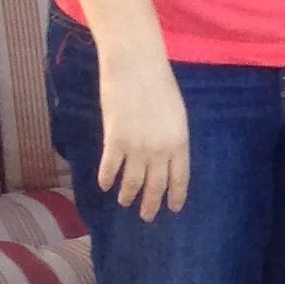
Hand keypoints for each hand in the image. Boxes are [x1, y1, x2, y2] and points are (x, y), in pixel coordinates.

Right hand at [96, 44, 190, 219]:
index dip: (175, 196)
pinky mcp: (114, 140)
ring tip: (124, 202)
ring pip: (132, 182)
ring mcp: (137, 147)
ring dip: (128, 195)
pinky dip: (106, 178)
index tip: (172, 208)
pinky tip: (104, 185)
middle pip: (156, 185)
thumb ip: (172, 137)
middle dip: (151, 204)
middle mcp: (160, 150)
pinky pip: (110, 168)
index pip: (180, 178)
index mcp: (180, 142)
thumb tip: (164, 156)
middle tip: (147, 217)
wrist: (136, 66)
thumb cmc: (159, 84)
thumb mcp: (176, 114)